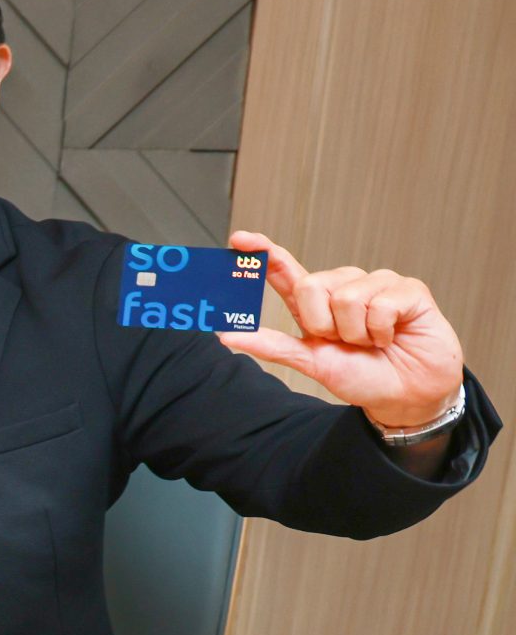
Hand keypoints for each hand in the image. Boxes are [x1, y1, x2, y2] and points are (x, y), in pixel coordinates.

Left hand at [216, 231, 465, 431]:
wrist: (405, 395)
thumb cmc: (361, 376)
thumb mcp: (311, 362)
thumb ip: (272, 346)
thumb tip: (225, 335)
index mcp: (317, 303)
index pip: (287, 271)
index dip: (264, 253)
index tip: (239, 239)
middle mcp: (345, 286)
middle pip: (311, 285)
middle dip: (323, 325)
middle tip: (344, 341)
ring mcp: (378, 284)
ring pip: (347, 297)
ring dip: (357, 332)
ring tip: (372, 341)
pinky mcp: (409, 289)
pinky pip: (381, 304)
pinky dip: (382, 331)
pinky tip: (392, 336)